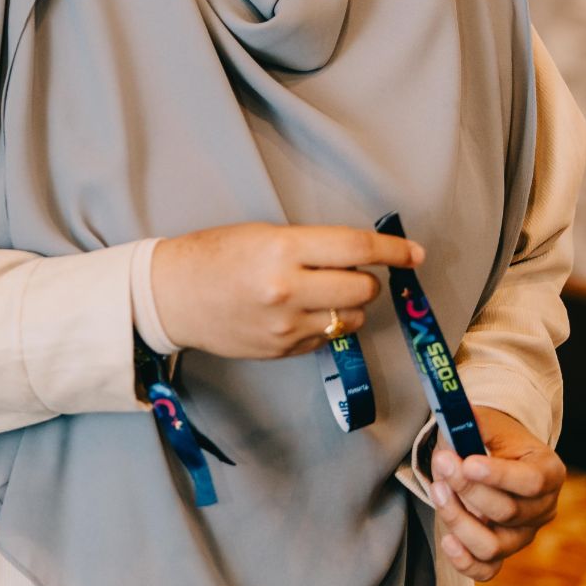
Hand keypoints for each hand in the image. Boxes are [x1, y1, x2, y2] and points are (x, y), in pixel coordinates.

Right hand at [150, 223, 423, 361]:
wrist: (170, 297)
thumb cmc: (213, 255)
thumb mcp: (262, 235)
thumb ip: (310, 247)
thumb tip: (359, 257)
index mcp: (282, 250)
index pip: (355, 248)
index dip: (392, 250)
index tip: (414, 253)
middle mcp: (288, 290)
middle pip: (362, 288)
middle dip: (366, 278)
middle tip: (348, 270)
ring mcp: (286, 326)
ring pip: (350, 318)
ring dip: (348, 304)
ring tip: (320, 293)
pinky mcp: (282, 351)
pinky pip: (326, 338)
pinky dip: (324, 324)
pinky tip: (298, 312)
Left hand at [429, 407, 565, 581]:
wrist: (492, 456)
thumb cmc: (490, 438)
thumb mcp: (487, 422)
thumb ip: (473, 421)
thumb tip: (457, 416)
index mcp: (549, 472)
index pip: (531, 482)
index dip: (499, 476)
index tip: (467, 462)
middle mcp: (542, 508)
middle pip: (508, 512)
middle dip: (468, 488)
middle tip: (442, 462)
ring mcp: (523, 536)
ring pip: (493, 545)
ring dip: (459, 519)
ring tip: (438, 490)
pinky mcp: (501, 552)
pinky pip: (486, 570)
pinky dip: (464, 561)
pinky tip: (447, 540)